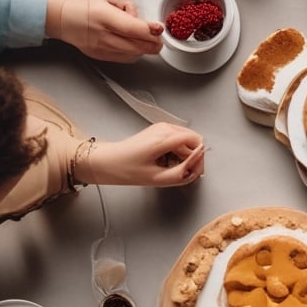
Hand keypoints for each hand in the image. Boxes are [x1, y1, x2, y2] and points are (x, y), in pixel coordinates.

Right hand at [48, 0, 163, 62]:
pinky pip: (125, 59)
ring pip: (133, 54)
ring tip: (148, 41)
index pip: (130, 27)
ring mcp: (101, 48)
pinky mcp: (101, 57)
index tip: (159, 28)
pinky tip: (136, 46)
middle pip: (135, 45)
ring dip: (145, 49)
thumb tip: (139, 18)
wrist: (64, 20)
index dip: (148, 30)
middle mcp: (102, 34)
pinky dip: (135, 53)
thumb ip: (127, 3)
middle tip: (159, 38)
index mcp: (103, 15)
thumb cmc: (87, 6)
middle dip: (153, 43)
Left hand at [85, 123, 205, 186]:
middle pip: (193, 140)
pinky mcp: (159, 130)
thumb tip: (198, 166)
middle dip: (191, 158)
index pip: (196, 142)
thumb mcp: (157, 178)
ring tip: (169, 167)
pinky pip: (178, 140)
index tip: (192, 172)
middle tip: (179, 173)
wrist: (107, 161)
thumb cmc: (125, 169)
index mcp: (163, 137)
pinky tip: (165, 161)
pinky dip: (177, 152)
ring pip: (187, 141)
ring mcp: (162, 127)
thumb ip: (183, 172)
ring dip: (184, 156)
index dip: (199, 159)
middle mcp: (164, 128)